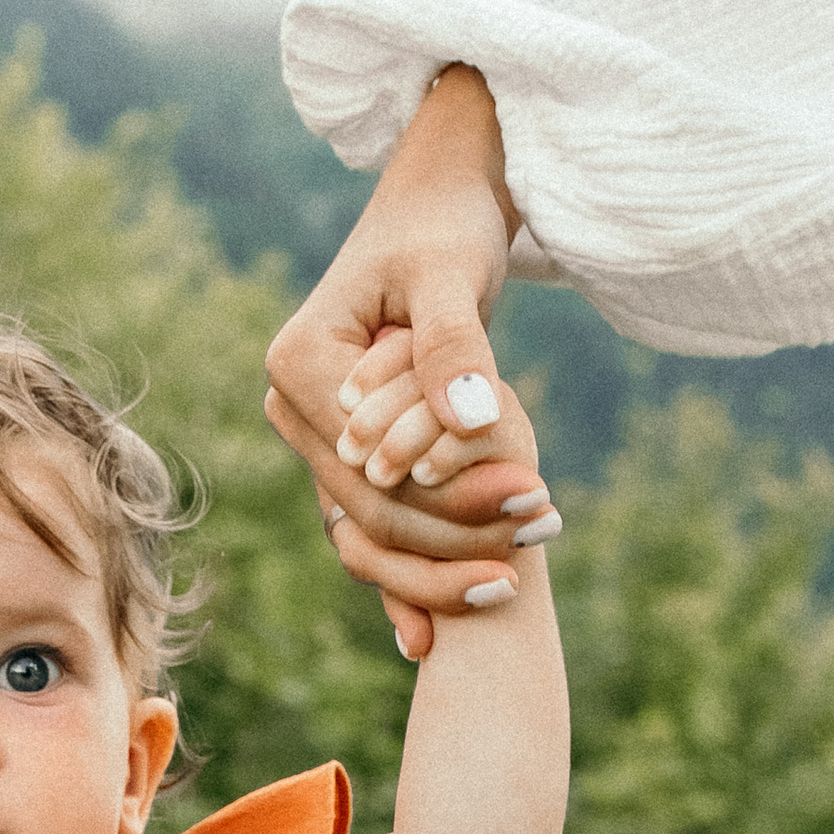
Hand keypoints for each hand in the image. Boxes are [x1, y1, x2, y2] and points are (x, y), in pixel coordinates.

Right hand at [264, 64, 548, 654]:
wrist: (437, 206)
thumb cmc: (444, 225)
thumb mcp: (451, 274)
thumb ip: (454, 345)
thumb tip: (469, 419)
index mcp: (299, 364)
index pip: (372, 461)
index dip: (449, 493)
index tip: (533, 495)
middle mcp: (292, 409)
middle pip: (368, 507)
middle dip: (453, 532)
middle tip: (542, 529)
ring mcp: (316, 438)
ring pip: (372, 529)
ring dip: (442, 558)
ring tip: (520, 571)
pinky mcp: (349, 454)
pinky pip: (378, 525)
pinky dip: (414, 571)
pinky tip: (445, 627)